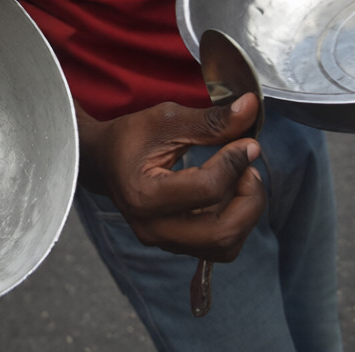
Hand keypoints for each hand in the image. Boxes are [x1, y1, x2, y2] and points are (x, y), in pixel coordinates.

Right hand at [79, 94, 265, 262]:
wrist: (103, 160)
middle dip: (250, 199)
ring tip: (241, 180)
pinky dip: (234, 220)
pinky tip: (228, 193)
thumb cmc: (130, 137)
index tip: (247, 142)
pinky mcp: (175, 244)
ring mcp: (163, 241)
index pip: (208, 189)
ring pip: (226, 246)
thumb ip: (211, 120)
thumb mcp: (166, 119)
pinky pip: (219, 246)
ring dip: (245, 213)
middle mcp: (152, 227)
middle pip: (223, 233)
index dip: (235, 162)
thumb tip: (251, 108)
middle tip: (249, 167)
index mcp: (144, 194)